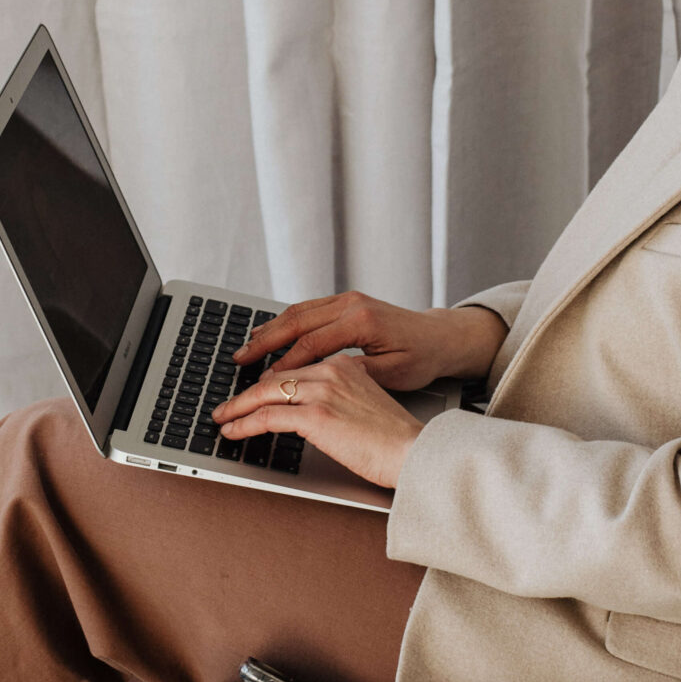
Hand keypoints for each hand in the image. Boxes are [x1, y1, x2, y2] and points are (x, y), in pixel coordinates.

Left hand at [210, 352, 425, 491]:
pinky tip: (233, 432)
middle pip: (275, 378)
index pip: (295, 370)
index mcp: (345, 366)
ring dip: (238, 408)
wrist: (414, 452)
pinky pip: (267, 417)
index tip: (253, 395)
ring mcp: (323, 391)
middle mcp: (332, 371)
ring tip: (223, 419)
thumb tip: (309, 415)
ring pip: (265, 394)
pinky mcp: (315, 415)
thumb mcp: (364, 407)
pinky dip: (244, 424)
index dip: (268, 384)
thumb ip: (339, 401)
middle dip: (246, 394)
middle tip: (227, 406)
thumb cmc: (395, 440)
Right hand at [235, 292, 506, 393]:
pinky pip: (309, 308)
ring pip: (299, 311)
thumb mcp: (390, 373)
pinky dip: (286, 321)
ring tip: (247, 346)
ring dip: (271, 328)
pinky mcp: (348, 301)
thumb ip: (353, 374)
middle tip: (240, 358)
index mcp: (362, 321)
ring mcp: (348, 299)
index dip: (286, 363)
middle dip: (265, 340)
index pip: (313, 343)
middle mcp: (352, 304)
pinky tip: (271, 333)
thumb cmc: (421, 358)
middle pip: (297, 320)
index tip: (265, 381)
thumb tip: (318, 380)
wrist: (440, 336)